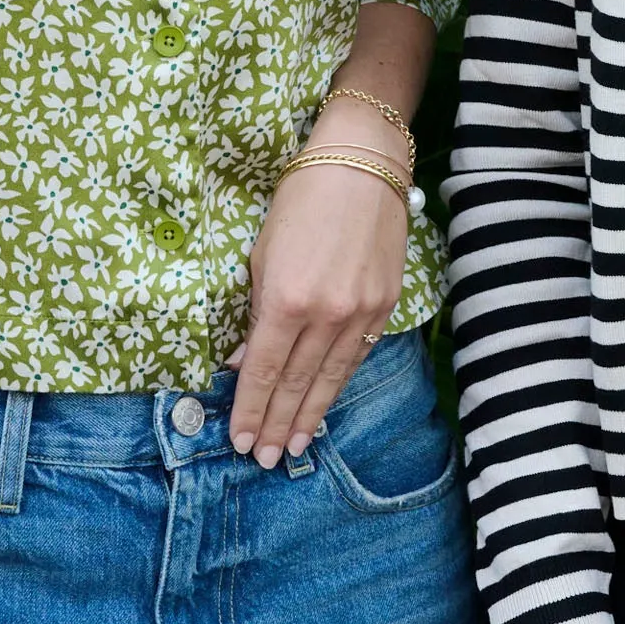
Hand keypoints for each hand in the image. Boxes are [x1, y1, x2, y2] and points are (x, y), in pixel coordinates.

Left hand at [228, 150, 409, 468]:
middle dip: (276, 423)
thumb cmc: (302, 199)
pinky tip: (325, 404)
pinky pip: (357, 357)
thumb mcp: (263, 253)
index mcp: (286, 299)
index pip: (264, 371)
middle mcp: (326, 314)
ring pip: (330, 379)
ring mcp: (361, 313)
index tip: (238, 439)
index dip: (250, 409)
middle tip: (262, 459)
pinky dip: (338, 385)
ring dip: (309, 417)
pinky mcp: (386, 305)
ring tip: (292, 447)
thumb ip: (255, 312)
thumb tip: (245, 360)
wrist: (362, 163)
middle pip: (296, 384)